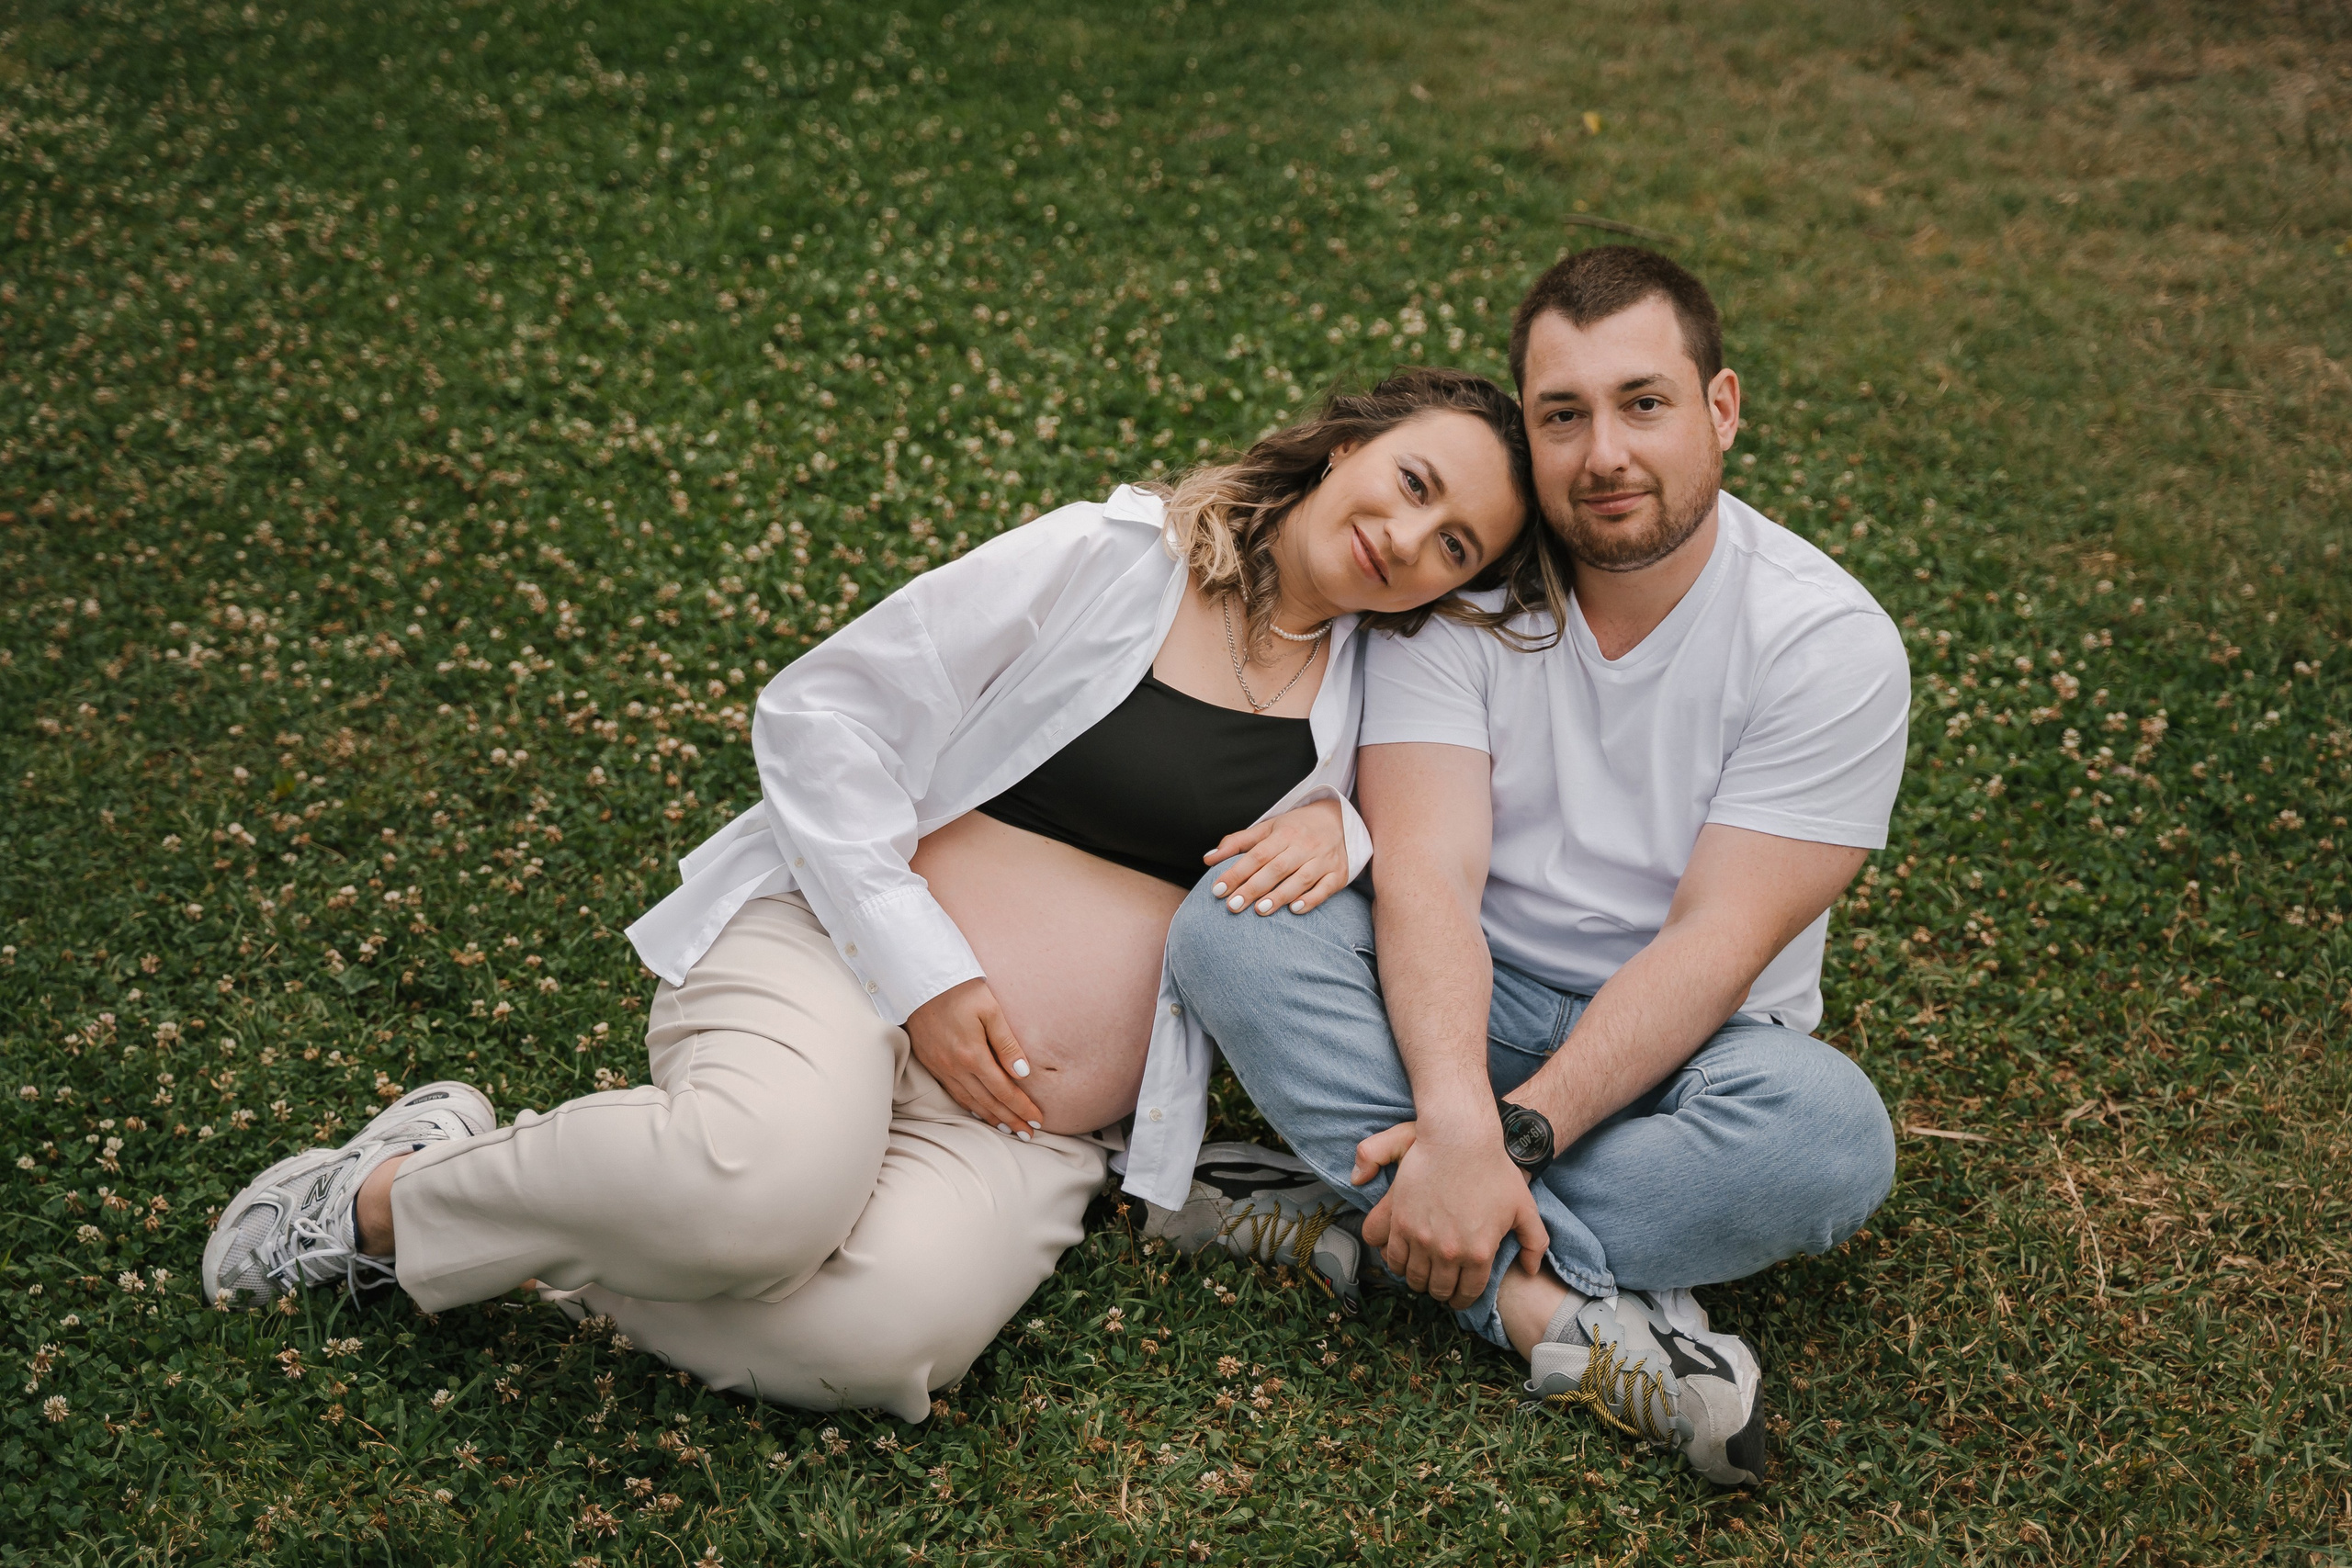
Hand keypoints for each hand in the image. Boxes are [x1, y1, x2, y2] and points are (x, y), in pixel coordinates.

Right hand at [904, 978, 1042, 1136]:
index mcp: (972, 1055)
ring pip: (970, 1101)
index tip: (1038, 1120)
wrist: (921, 979)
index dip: (1022, 1108)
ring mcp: (940, 1067)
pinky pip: (954, 1093)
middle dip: (1010, 1119)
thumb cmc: (961, 990)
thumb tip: (1023, 1073)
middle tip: (1028, 1134)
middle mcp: (955, 1067)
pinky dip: (970, 1106)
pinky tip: (980, 1111)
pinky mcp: (930, 1063)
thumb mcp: (991, 1010)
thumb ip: (1007, 1043)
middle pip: (988, 1102)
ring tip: (1009, 1128)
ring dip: (991, 1117)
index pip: (1003, 1091)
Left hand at [1205, 797, 1347, 916]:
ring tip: (1260, 910)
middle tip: (1233, 906)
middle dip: (1253, 887)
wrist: (1340, 819)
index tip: (1217, 889)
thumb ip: (1238, 843)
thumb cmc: (1296, 827)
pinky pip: (1325, 888)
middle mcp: (1304, 845)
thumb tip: (1208, 858)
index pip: (1256, 854)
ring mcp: (1323, 860)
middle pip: (1276, 868)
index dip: (1236, 872)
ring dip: (1280, 895)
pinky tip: (1295, 909)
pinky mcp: (1338, 874)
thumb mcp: (1268, 828)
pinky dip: (1311, 899)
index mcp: (1284, 833)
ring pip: (1301, 879)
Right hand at [1352, 1120, 1547, 1309]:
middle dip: (1440, 1292)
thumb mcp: (1525, 1206)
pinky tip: (1401, 1260)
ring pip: (1413, 1277)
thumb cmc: (1495, 1169)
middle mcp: (1449, 1252)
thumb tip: (1530, 1270)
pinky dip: (1396, 1264)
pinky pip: (1393, 1257)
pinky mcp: (1401, 1222)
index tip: (1458, 1298)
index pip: (1467, 1293)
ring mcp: (1422, 1238)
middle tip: (1439, 1286)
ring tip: (1420, 1274)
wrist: (1460, 1138)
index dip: (1462, 1300)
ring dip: (1417, 1280)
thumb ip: (1534, 1242)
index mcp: (1479, 1253)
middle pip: (1438, 1289)